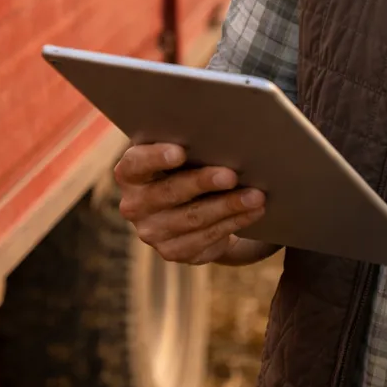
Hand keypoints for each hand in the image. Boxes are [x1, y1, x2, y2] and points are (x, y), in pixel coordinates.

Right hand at [113, 142, 267, 264]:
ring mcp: (152, 232)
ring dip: (228, 206)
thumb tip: (224, 135)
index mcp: (130, 173)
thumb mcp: (181, 152)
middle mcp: (134, 205)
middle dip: (203, 182)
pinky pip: (207, 237)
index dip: (155, 158)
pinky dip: (234, 222)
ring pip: (193, 218)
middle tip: (231, 175)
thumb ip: (188, 143)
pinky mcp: (173, 251)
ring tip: (256, 196)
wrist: (187, 205)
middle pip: (169, 192)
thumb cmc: (186, 166)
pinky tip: (254, 211)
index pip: (136, 164)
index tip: (179, 151)